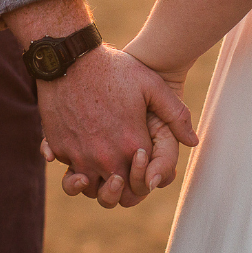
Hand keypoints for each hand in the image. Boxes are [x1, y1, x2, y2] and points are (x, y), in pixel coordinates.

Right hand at [37, 44, 196, 207]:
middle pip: (113, 194)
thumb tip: (193, 141)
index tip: (141, 157)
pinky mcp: (58, 147)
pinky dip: (73, 164)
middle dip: (120, 187)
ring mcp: (78, 155)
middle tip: (120, 172)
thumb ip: (176, 115)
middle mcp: (105, 158)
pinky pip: (67, 168)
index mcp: (131, 146)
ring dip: (94, 183)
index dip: (144, 175)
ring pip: (87, 188)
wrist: (70, 58)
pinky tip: (80, 146)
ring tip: (98, 168)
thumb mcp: (151, 85)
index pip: (142, 182)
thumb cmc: (113, 69)